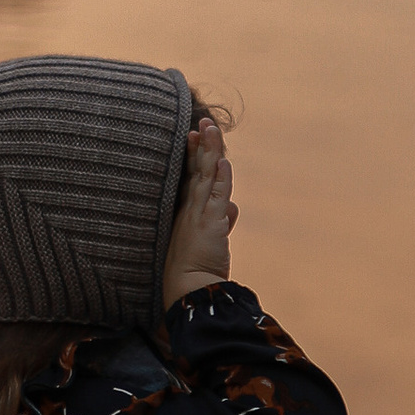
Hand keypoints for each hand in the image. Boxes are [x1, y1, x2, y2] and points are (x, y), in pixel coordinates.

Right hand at [163, 119, 236, 304]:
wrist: (188, 291)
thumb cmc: (193, 270)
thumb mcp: (211, 240)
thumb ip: (221, 221)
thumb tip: (232, 209)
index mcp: (183, 212)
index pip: (189, 176)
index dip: (191, 156)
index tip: (192, 136)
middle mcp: (187, 209)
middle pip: (194, 169)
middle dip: (199, 145)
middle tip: (200, 124)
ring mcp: (196, 214)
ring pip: (204, 175)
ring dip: (209, 150)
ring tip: (210, 127)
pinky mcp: (209, 223)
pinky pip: (216, 195)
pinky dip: (220, 177)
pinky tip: (222, 160)